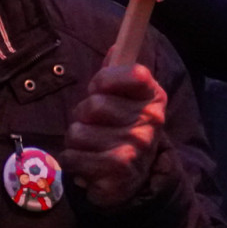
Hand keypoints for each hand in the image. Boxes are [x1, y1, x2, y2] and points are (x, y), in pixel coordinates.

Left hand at [64, 62, 167, 208]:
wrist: (134, 180)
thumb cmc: (122, 131)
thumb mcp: (125, 100)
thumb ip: (117, 73)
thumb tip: (116, 47)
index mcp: (153, 98)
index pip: (131, 72)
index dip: (104, 79)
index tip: (100, 89)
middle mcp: (149, 122)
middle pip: (94, 104)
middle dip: (83, 115)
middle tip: (93, 125)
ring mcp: (135, 149)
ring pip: (78, 132)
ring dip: (76, 141)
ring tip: (90, 147)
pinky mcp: (117, 173)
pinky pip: (72, 157)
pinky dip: (72, 161)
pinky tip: (87, 164)